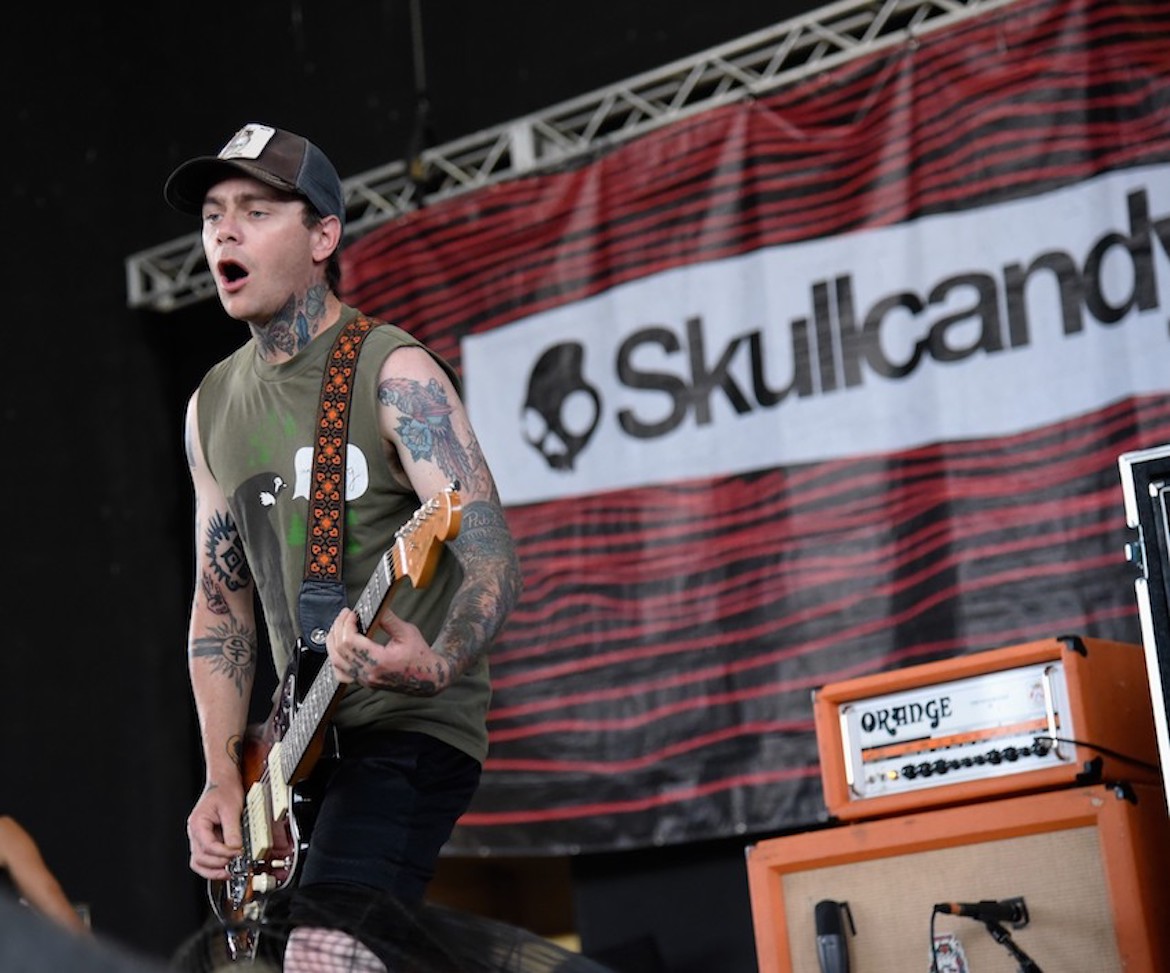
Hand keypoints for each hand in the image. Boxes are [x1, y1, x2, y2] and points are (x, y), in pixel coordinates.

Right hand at [186, 780, 243, 879]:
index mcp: (198, 824)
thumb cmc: (224, 790)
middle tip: (234, 863)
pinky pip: (205, 857)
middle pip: (200, 858)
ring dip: (213, 870)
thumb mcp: (231, 809)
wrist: (223, 781)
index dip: (223, 853)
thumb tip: (237, 848)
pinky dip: (213, 865)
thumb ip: (233, 830)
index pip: (208, 846)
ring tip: (228, 871)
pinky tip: (225, 865)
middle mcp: (195, 832)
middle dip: (218, 863)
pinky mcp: (206, 839)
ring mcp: (199, 837)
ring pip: (199, 862)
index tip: (238, 853)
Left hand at [326, 606, 451, 694]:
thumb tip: (375, 606)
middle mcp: (369, 673)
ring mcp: (365, 680)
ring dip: (333, 642)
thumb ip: (388, 619)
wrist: (428, 678)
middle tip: (345, 615)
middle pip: (340, 649)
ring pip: (336, 662)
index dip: (347, 624)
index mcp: (380, 660)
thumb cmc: (420, 656)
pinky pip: (341, 674)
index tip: (351, 613)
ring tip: (339, 627)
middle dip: (339, 628)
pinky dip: (336, 660)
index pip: (350, 641)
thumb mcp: (407, 632)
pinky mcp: (364, 682)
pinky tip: (339, 649)